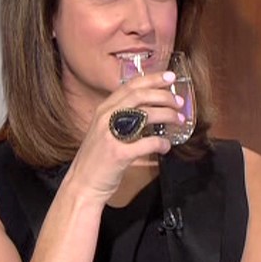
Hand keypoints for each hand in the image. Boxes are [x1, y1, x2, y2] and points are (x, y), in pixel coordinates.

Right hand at [65, 70, 181, 199]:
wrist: (81, 184)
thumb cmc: (97, 159)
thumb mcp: (104, 130)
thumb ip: (121, 118)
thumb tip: (150, 110)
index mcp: (103, 109)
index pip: (130, 86)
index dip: (152, 79)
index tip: (170, 77)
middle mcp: (106, 117)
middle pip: (140, 96)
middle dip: (164, 96)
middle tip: (179, 102)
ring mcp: (111, 135)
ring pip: (145, 114)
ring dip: (167, 115)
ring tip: (179, 120)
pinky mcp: (118, 153)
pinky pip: (147, 143)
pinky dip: (161, 143)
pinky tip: (166, 146)